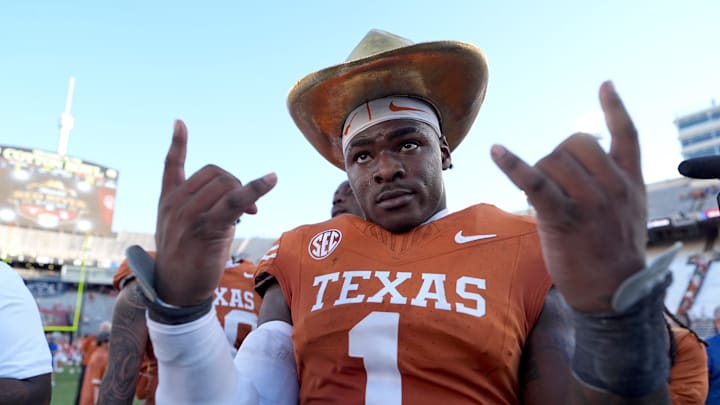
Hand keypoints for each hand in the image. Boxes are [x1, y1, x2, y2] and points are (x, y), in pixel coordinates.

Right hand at [154, 120, 276, 305]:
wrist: (176, 293)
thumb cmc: (187, 262)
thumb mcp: (188, 230)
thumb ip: (205, 208)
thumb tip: (243, 201)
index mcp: (167, 201)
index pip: (171, 165)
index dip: (177, 143)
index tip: (180, 123)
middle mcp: (174, 204)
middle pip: (214, 172)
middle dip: (235, 183)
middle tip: (248, 208)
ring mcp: (188, 215)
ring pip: (225, 184)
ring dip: (245, 193)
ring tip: (250, 214)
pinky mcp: (205, 228)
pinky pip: (234, 200)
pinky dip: (255, 188)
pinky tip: (271, 179)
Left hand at [492, 81, 645, 312]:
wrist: (613, 293)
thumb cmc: (612, 251)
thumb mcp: (628, 211)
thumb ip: (613, 182)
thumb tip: (578, 158)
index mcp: (631, 181)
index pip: (627, 134)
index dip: (614, 108)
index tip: (604, 84)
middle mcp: (614, 186)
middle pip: (575, 143)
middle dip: (558, 157)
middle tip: (556, 186)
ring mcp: (591, 202)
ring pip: (553, 160)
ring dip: (540, 171)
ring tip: (545, 198)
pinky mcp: (564, 218)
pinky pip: (536, 182)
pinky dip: (513, 165)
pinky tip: (496, 151)